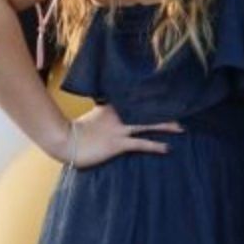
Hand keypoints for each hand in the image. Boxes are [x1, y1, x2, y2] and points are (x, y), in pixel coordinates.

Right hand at [56, 104, 181, 167]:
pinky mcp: (118, 144)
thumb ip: (102, 113)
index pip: (133, 101)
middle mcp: (117, 117)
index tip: (164, 95)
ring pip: (147, 125)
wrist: (62, 141)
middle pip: (145, 111)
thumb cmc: (73, 132)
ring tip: (181, 128)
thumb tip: (106, 109)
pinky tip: (167, 148)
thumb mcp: (90, 118)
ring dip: (165, 126)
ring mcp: (119, 130)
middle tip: (180, 108)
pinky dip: (155, 146)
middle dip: (163, 110)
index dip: (149, 100)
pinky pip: (141, 144)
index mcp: (109, 109)